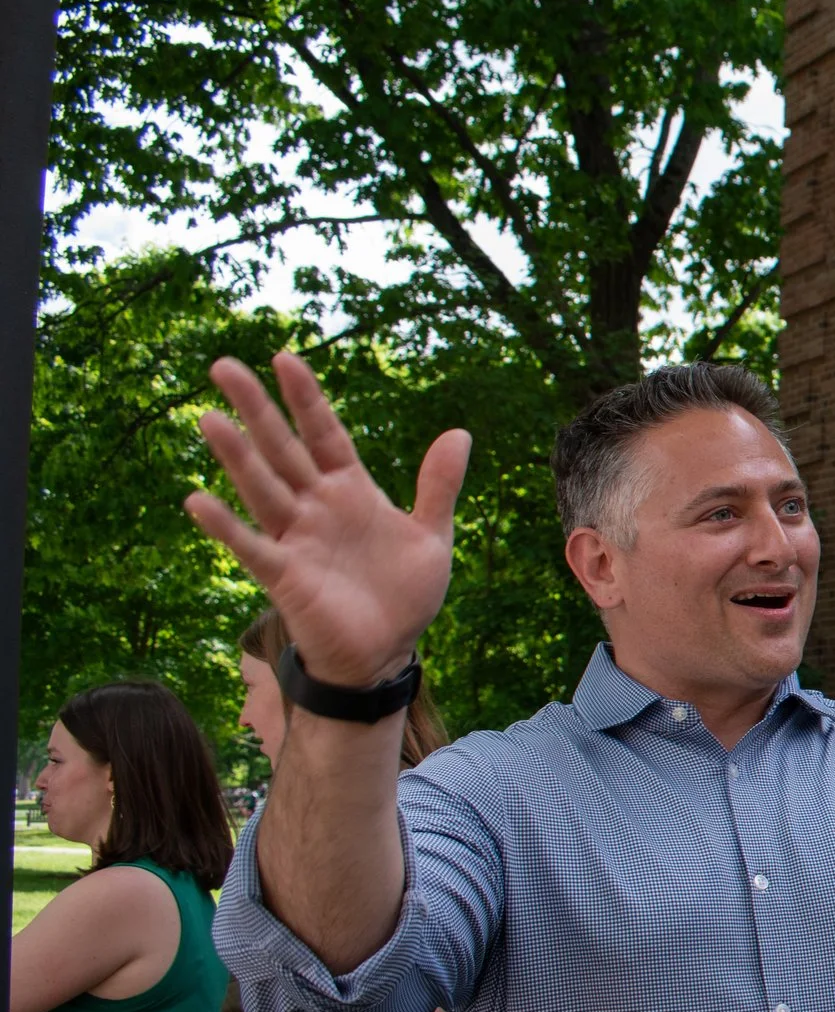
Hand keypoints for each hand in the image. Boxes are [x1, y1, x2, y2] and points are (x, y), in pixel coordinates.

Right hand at [184, 352, 470, 687]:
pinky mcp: (285, 576)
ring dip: (237, 456)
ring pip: (262, 488)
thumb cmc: (403, 595)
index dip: (306, 398)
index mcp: (351, 491)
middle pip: (282, 449)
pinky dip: (225, 526)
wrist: (386, 654)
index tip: (285, 358)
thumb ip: (439, 486)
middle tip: (223, 365)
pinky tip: (198, 501)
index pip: (324, 434)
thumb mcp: (431, 536)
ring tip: (210, 418)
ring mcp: (297, 539)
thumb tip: (459, 433)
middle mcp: (316, 507)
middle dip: (256, 409)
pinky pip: (251, 546)